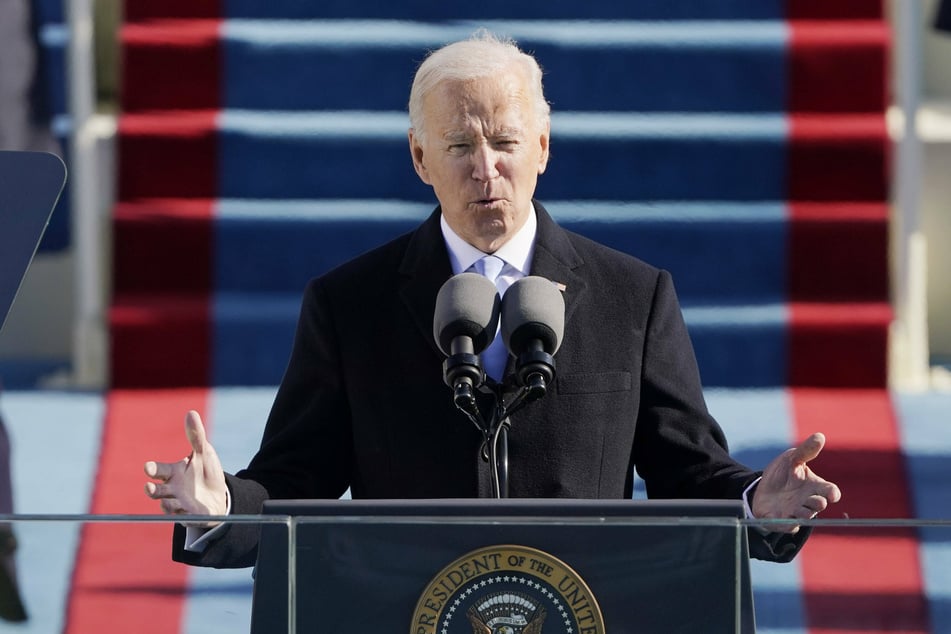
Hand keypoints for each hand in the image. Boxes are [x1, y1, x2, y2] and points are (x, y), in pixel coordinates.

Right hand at [143, 410, 227, 525]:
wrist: (218, 496)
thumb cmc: (206, 472)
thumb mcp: (204, 453)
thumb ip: (196, 436)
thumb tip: (191, 413)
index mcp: (173, 472)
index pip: (158, 470)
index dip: (153, 469)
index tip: (148, 467)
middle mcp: (172, 488)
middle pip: (155, 491)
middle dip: (151, 490)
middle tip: (149, 488)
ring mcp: (178, 504)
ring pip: (166, 505)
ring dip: (167, 504)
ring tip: (171, 501)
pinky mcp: (187, 516)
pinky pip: (181, 516)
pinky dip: (183, 514)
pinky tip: (187, 510)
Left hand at [751, 432, 841, 532]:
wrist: (761, 488)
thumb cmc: (783, 474)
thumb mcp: (791, 459)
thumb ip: (805, 451)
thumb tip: (820, 436)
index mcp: (814, 486)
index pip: (830, 491)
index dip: (832, 493)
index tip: (832, 494)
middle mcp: (807, 501)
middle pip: (818, 505)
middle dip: (818, 503)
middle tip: (817, 501)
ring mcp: (794, 512)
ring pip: (804, 517)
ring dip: (804, 514)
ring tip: (799, 509)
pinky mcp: (780, 520)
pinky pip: (787, 526)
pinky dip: (788, 526)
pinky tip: (787, 522)